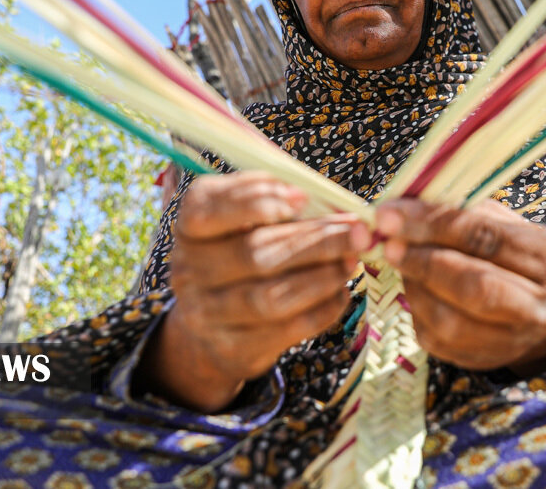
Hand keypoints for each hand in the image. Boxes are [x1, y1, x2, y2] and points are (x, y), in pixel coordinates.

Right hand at [140, 172, 369, 411]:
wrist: (209, 331)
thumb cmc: (238, 261)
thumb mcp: (242, 226)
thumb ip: (277, 206)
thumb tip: (332, 205)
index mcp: (189, 229)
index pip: (206, 209)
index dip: (254, 201)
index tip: (302, 197)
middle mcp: (189, 271)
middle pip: (254, 253)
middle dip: (314, 240)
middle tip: (356, 232)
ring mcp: (207, 314)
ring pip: (270, 296)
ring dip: (321, 277)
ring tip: (350, 262)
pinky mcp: (232, 349)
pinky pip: (285, 330)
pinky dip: (320, 310)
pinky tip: (339, 294)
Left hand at [375, 198, 545, 373]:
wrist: (535, 309)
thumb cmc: (511, 254)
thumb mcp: (500, 222)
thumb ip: (458, 213)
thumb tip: (401, 208)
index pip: (485, 238)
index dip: (432, 225)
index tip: (390, 215)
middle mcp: (540, 306)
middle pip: (473, 285)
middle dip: (422, 261)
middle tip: (387, 243)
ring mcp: (514, 340)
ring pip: (450, 320)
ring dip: (414, 287)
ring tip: (399, 261)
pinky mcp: (483, 359)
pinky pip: (437, 339)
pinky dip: (416, 308)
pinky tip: (412, 286)